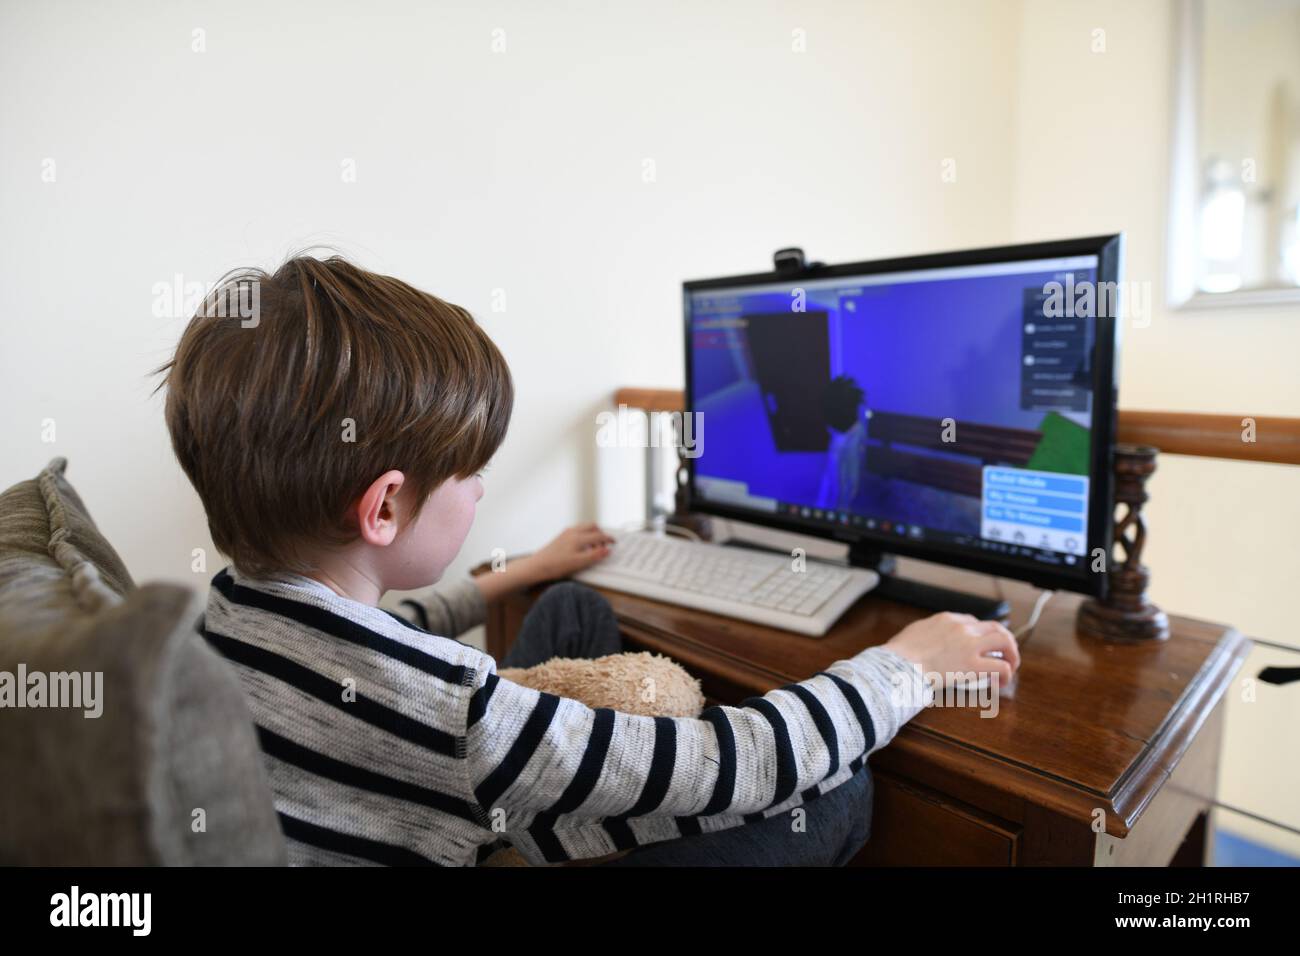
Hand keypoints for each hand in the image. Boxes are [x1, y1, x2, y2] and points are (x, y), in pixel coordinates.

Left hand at [524, 523, 614, 581]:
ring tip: (595, 545)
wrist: (537, 566)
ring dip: (592, 533)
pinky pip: (577, 530)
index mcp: (578, 537)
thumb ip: (594, 555)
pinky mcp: (561, 537)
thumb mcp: (578, 563)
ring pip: (584, 527)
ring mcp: (566, 533)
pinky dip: (585, 535)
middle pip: (592, 526)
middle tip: (605, 543)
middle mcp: (572, 531)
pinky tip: (582, 546)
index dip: (608, 539)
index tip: (614, 542)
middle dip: (601, 533)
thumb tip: (607, 550)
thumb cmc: (556, 565)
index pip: (599, 535)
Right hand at [884, 612, 1019, 687]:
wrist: (897, 665)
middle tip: (1005, 655)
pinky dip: (1005, 674)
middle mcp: (962, 628)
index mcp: (947, 619)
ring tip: (1009, 667)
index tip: (981, 646)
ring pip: (1004, 641)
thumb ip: (927, 633)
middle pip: (995, 627)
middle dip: (1004, 641)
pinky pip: (1000, 667)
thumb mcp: (914, 632)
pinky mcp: (973, 665)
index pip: (974, 622)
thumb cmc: (899, 654)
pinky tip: (1000, 683)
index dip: (981, 635)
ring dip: (1011, 654)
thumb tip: (928, 642)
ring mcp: (969, 645)